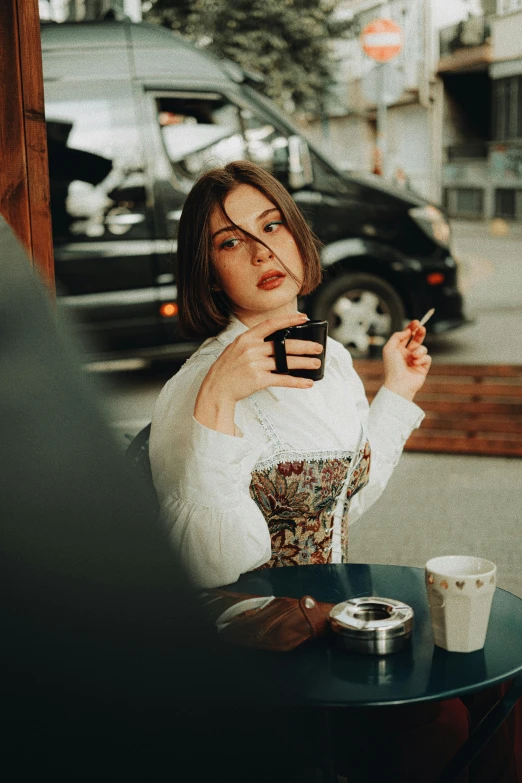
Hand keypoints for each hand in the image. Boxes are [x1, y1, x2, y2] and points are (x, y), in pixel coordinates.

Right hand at [194, 313, 323, 434]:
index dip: (289, 320)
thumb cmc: (227, 369)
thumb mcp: (236, 348)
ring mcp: (255, 364)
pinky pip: (282, 379)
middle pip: (284, 345)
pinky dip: (296, 382)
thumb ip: (254, 342)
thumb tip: (276, 340)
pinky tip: (306, 382)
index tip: (303, 318)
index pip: (271, 324)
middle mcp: (251, 349)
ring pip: (286, 361)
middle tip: (318, 347)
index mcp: (246, 338)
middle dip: (305, 346)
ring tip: (316, 364)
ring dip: (304, 363)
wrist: (216, 388)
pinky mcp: (258, 379)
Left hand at [382, 320, 431, 401]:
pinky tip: (416, 363)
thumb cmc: (392, 367)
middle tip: (422, 328)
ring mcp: (415, 361)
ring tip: (414, 356)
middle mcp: (407, 354)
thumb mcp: (389, 348)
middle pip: (416, 340)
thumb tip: (407, 331)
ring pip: (423, 348)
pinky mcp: (423, 367)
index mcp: (398, 350)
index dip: (411, 328)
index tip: (416, 322)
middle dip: (420, 333)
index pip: (406, 336)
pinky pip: (427, 358)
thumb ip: (397, 336)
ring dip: (420, 350)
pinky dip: (422, 359)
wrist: (399, 384)